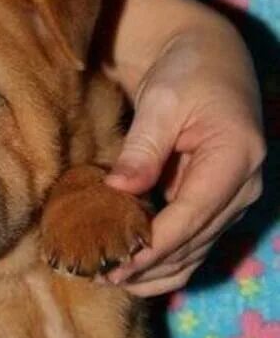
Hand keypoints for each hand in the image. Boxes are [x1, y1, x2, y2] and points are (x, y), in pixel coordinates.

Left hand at [97, 0, 264, 296]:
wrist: (208, 60)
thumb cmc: (185, 72)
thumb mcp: (161, 101)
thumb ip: (142, 148)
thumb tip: (119, 189)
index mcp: (236, 157)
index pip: (192, 216)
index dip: (153, 247)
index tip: (115, 266)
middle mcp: (243, 187)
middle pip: (192, 243)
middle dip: (144, 266)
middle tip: (94, 274)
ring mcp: (233, 201)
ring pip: (192, 254)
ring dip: (150, 273)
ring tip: (103, 278)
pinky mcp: (216, 207)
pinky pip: (190, 247)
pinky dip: (159, 264)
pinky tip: (125, 272)